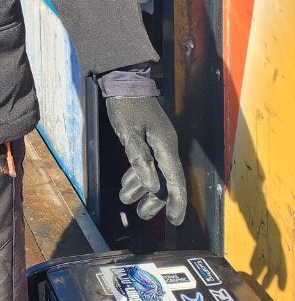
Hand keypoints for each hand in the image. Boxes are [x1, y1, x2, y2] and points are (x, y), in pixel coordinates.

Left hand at [105, 95, 186, 224]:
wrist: (124, 80)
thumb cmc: (126, 106)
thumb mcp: (129, 133)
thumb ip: (140, 159)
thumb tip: (152, 186)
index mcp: (165, 146)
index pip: (175, 180)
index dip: (176, 202)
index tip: (174, 220)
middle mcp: (166, 146)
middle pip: (166, 179)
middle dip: (155, 199)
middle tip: (142, 215)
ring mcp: (158, 142)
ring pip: (155, 171)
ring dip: (142, 187)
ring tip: (126, 200)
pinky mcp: (149, 138)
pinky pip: (147, 161)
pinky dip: (138, 173)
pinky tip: (126, 183)